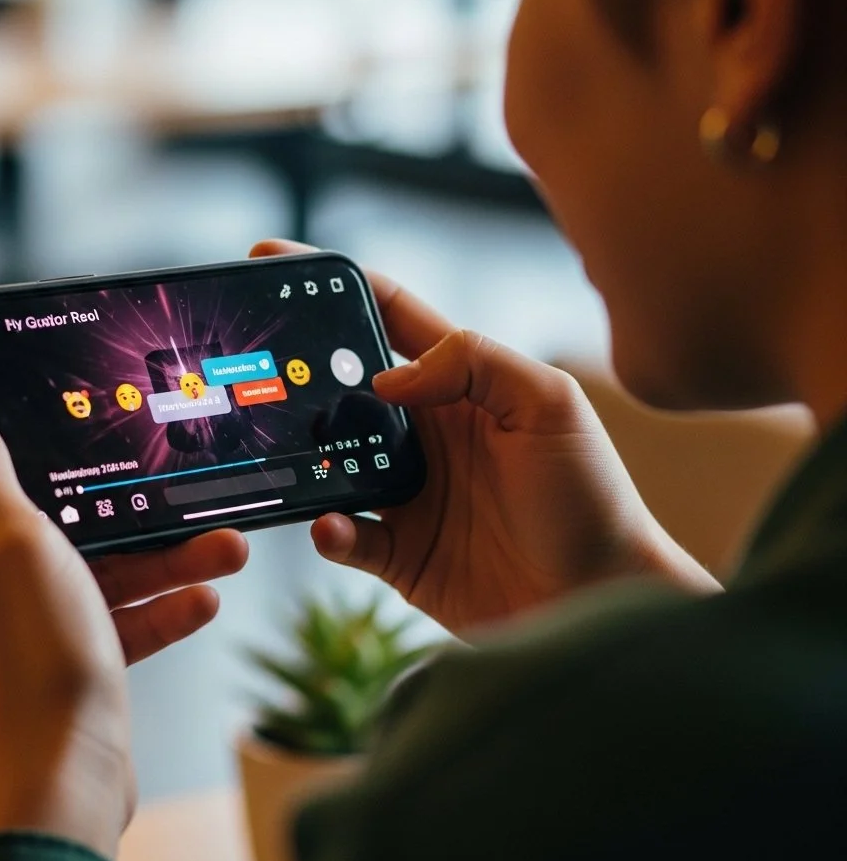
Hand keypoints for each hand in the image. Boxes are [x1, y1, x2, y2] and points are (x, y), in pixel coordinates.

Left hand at [0, 391, 247, 860]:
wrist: (63, 784)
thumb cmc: (29, 664)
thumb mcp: (11, 540)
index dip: (14, 433)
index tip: (67, 410)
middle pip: (52, 517)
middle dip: (126, 507)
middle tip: (176, 488)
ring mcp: (18, 626)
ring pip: (94, 567)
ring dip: (161, 558)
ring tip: (224, 548)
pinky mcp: (59, 658)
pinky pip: (111, 616)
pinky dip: (154, 607)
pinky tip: (201, 598)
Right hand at [251, 240, 717, 635]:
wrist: (602, 599)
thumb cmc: (590, 496)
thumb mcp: (549, 404)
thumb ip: (475, 362)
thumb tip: (387, 375)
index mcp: (459, 385)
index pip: (386, 315)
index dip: (333, 283)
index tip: (273, 261)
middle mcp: (425, 432)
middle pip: (344, 387)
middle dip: (298, 372)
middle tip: (257, 367)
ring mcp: (409, 492)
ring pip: (331, 461)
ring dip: (305, 457)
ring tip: (285, 452)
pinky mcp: (400, 552)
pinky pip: (346, 536)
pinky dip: (330, 531)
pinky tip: (335, 527)